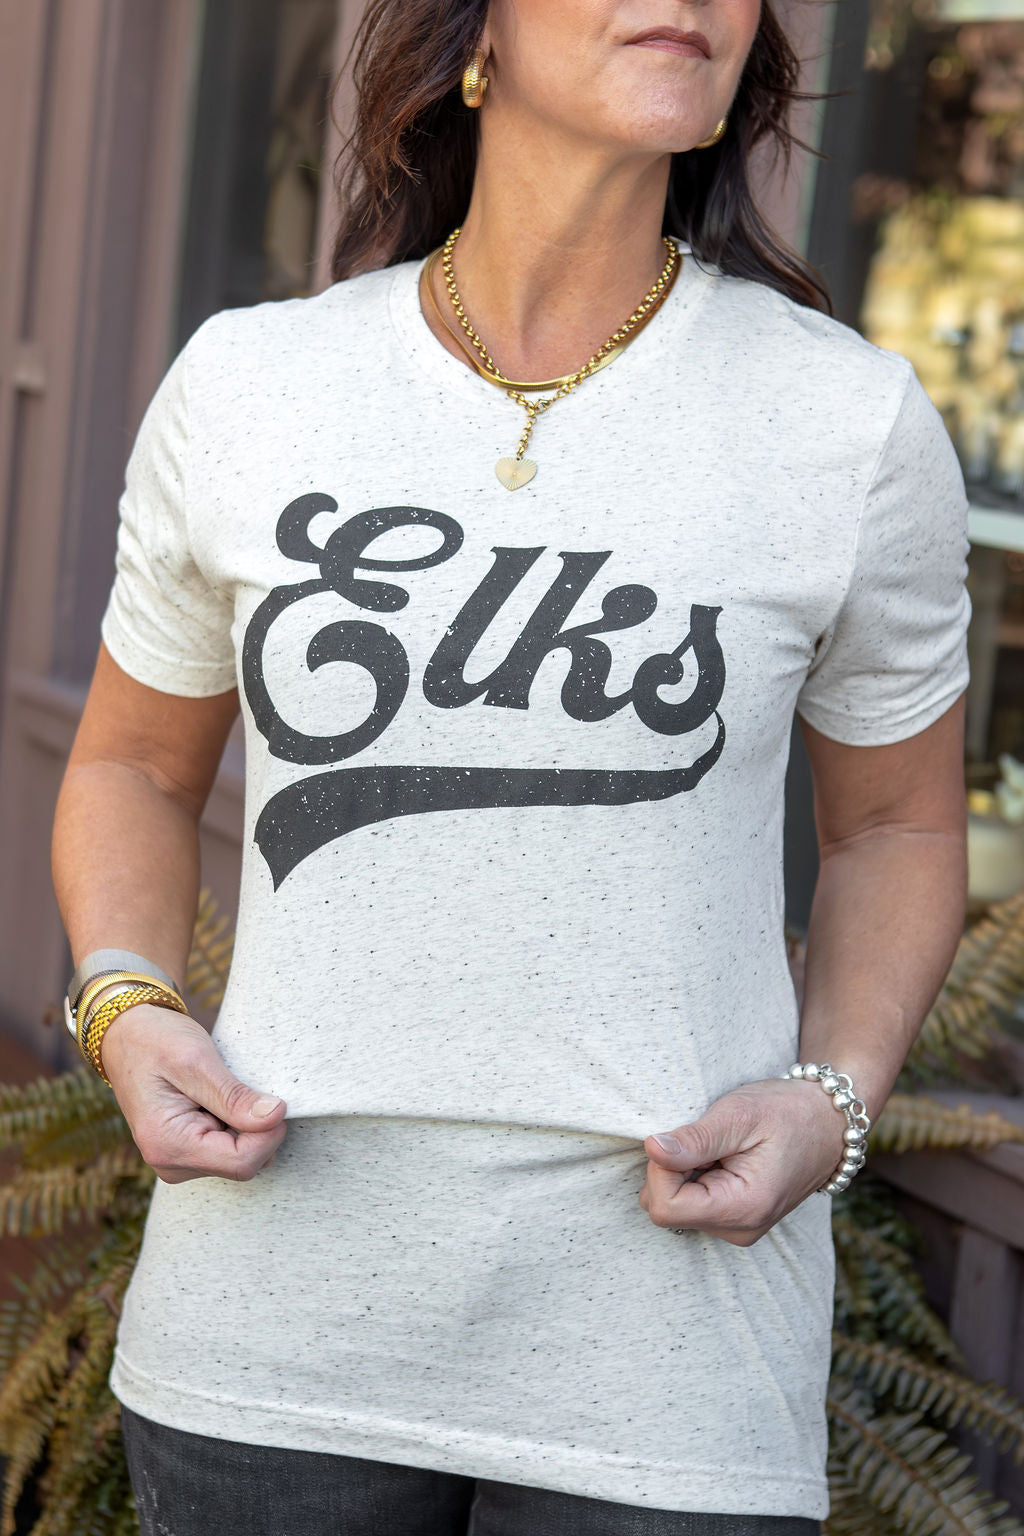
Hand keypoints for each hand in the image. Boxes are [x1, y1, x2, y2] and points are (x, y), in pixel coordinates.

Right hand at [99, 1003, 287, 1183]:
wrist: (126, 1036)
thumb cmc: (155, 1041)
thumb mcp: (196, 1061)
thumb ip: (234, 1096)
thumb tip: (276, 1117)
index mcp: (168, 1145)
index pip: (242, 1163)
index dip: (268, 1134)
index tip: (276, 1101)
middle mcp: (170, 1163)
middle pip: (243, 1164)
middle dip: (258, 1130)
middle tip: (244, 1088)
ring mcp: (178, 1161)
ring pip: (240, 1157)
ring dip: (247, 1126)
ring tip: (223, 1091)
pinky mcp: (187, 1152)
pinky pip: (229, 1149)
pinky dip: (237, 1125)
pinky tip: (220, 1100)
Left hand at [638, 1078, 848, 1245]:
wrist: (828, 1123)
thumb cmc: (788, 1112)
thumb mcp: (740, 1114)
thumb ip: (694, 1139)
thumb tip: (651, 1149)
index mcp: (743, 1209)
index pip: (665, 1207)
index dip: (661, 1169)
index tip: (687, 1139)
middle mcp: (740, 1230)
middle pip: (665, 1209)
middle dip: (671, 1170)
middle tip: (708, 1141)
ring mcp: (737, 1229)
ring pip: (674, 1206)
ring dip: (683, 1172)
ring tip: (719, 1148)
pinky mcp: (734, 1220)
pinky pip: (689, 1204)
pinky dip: (694, 1178)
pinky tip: (720, 1158)